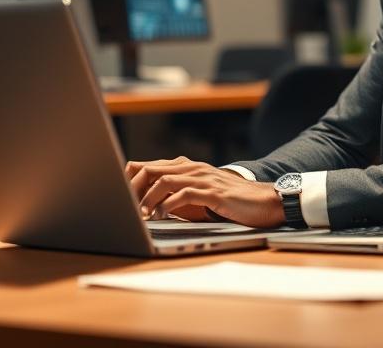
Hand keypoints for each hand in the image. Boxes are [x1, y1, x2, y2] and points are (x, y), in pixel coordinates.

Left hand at [125, 157, 284, 227]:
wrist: (265, 201)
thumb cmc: (231, 202)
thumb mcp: (199, 196)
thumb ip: (177, 195)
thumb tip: (148, 206)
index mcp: (187, 167)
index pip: (149, 166)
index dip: (130, 178)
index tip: (117, 196)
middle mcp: (193, 168)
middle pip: (151, 170)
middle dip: (132, 188)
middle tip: (121, 206)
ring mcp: (204, 178)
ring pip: (165, 180)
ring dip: (147, 198)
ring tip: (138, 215)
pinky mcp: (214, 192)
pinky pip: (184, 194)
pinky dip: (168, 205)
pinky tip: (161, 216)